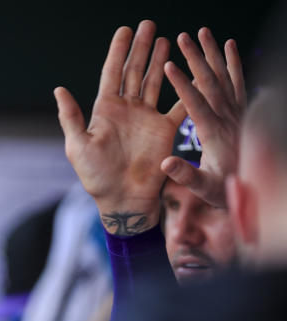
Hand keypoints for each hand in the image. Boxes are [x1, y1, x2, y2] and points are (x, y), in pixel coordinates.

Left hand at [55, 20, 185, 234]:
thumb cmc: (96, 177)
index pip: (112, 73)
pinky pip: (178, 105)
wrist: (122, 200)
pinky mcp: (165, 130)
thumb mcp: (77, 146)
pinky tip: (191, 71)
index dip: (118, 51)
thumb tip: (59, 89)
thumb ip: (71, 117)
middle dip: (142, 48)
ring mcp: (146, 118)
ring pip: (154, 82)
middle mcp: (126, 110)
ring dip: (160, 61)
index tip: (125, 29)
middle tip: (149, 25)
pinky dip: (185, 89)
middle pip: (134, 71)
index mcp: (105, 110)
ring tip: (168, 39)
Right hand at [162, 29, 244, 208]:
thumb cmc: (224, 190)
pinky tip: (229, 46)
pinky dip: (234, 63)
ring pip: (225, 77)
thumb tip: (166, 163)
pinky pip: (239, 81)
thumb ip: (186, 176)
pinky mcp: (242, 111)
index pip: (196, 104)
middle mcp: (228, 118)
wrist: (252, 188)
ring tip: (204, 33)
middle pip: (212, 82)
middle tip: (184, 37)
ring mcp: (237, 113)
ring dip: (214, 54)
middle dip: (197, 58)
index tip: (170, 66)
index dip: (182, 85)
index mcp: (214, 134)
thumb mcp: (204, 188)